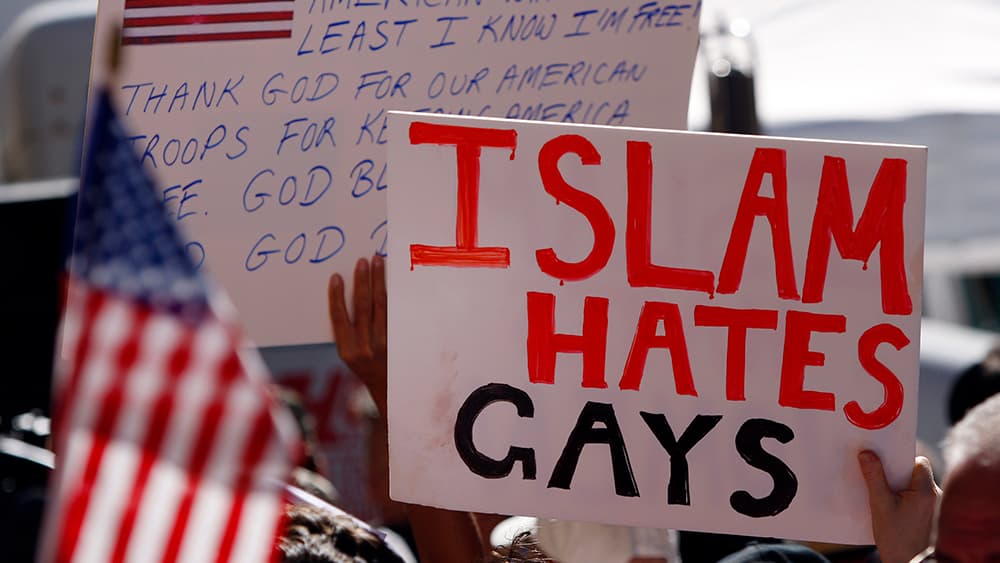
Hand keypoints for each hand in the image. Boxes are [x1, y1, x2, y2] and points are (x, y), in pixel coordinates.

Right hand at [328, 256, 386, 415]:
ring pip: (380, 306)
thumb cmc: (366, 368)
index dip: (336, 296)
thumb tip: (347, 296)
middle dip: (362, 281)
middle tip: (363, 261)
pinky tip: (392, 279)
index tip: (336, 276)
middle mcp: (364, 348)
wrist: (390, 390)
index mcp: (346, 351)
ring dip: (379, 282)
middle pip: (362, 307)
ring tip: (378, 262)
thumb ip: (348, 332)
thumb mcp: (350, 355)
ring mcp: (384, 344)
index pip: (338, 317)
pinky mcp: (398, 340)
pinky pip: (394, 313)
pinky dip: (392, 294)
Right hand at [858, 450, 939, 562]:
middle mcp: (936, 496)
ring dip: (899, 485)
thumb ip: (874, 477)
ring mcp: (934, 507)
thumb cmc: (897, 539)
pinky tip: (890, 505)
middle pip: (915, 472)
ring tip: (882, 493)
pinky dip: (903, 497)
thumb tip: (867, 454)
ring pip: (915, 485)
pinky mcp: (929, 516)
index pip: (918, 461)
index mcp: (926, 490)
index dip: (900, 458)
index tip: (884, 459)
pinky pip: (916, 497)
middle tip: (878, 475)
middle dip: (896, 472)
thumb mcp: (880, 505)